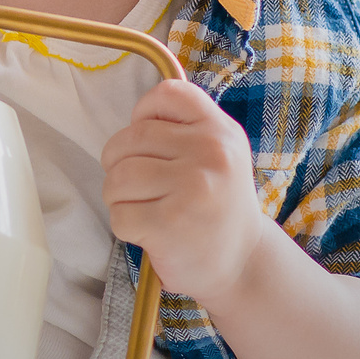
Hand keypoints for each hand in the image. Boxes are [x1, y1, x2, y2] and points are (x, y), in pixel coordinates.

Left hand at [100, 79, 267, 304]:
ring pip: (118, 176)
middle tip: (138, 186)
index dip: (144, 113)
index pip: (168, 94)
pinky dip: (123, 225)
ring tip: (141, 208)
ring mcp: (192, 188)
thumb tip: (134, 119)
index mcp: (221, 131)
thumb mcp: (219, 155)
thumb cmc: (217, 205)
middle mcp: (211, 153)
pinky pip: (119, 213)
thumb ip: (184, 129)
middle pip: (130, 139)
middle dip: (119, 163)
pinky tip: (147, 232)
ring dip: (117, 196)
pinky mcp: (170, 223)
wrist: (242, 264)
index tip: (147, 142)